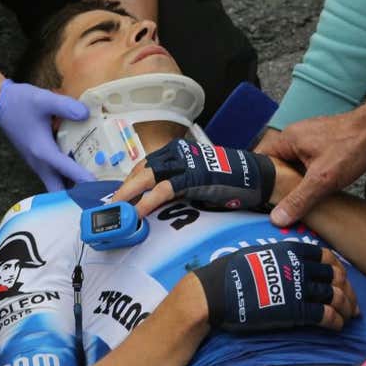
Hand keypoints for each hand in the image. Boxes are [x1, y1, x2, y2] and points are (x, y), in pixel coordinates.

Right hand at [0, 79, 95, 191]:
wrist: (0, 104)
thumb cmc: (21, 103)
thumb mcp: (44, 99)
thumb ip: (66, 106)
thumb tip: (86, 114)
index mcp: (43, 152)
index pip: (68, 172)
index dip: (86, 181)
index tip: (102, 191)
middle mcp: (40, 163)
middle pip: (60, 191)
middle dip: (78, 196)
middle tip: (99, 194)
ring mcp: (38, 164)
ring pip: (56, 185)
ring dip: (73, 189)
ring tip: (96, 186)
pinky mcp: (38, 160)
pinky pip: (54, 175)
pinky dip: (67, 177)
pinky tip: (83, 168)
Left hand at [110, 139, 275, 216]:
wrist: (255, 176)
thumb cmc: (228, 181)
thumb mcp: (196, 180)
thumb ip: (176, 186)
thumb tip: (154, 201)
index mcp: (177, 153)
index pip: (144, 166)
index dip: (129, 182)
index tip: (118, 198)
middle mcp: (178, 153)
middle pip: (141, 170)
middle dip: (124, 189)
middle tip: (110, 207)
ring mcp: (185, 162)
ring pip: (147, 177)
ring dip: (130, 196)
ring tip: (118, 212)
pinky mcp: (193, 176)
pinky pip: (164, 190)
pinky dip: (149, 202)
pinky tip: (139, 213)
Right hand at [192, 242, 358, 331]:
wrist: (216, 293)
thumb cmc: (231, 274)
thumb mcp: (258, 254)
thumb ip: (279, 257)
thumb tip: (287, 263)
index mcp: (291, 250)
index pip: (326, 256)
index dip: (338, 269)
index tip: (341, 279)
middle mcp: (300, 267)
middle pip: (336, 277)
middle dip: (349, 291)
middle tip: (353, 303)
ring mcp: (299, 289)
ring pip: (336, 296)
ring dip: (347, 308)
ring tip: (350, 316)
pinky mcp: (296, 310)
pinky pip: (326, 315)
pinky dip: (337, 321)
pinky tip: (339, 326)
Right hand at [254, 111, 365, 226]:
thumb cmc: (351, 148)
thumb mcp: (322, 179)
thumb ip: (298, 200)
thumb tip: (277, 218)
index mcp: (287, 139)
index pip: (259, 159)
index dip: (255, 179)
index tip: (255, 198)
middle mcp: (295, 137)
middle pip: (275, 164)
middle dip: (276, 184)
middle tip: (273, 206)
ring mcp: (309, 140)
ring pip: (292, 165)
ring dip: (294, 182)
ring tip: (291, 202)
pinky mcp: (323, 145)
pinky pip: (306, 164)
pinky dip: (307, 177)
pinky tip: (312, 191)